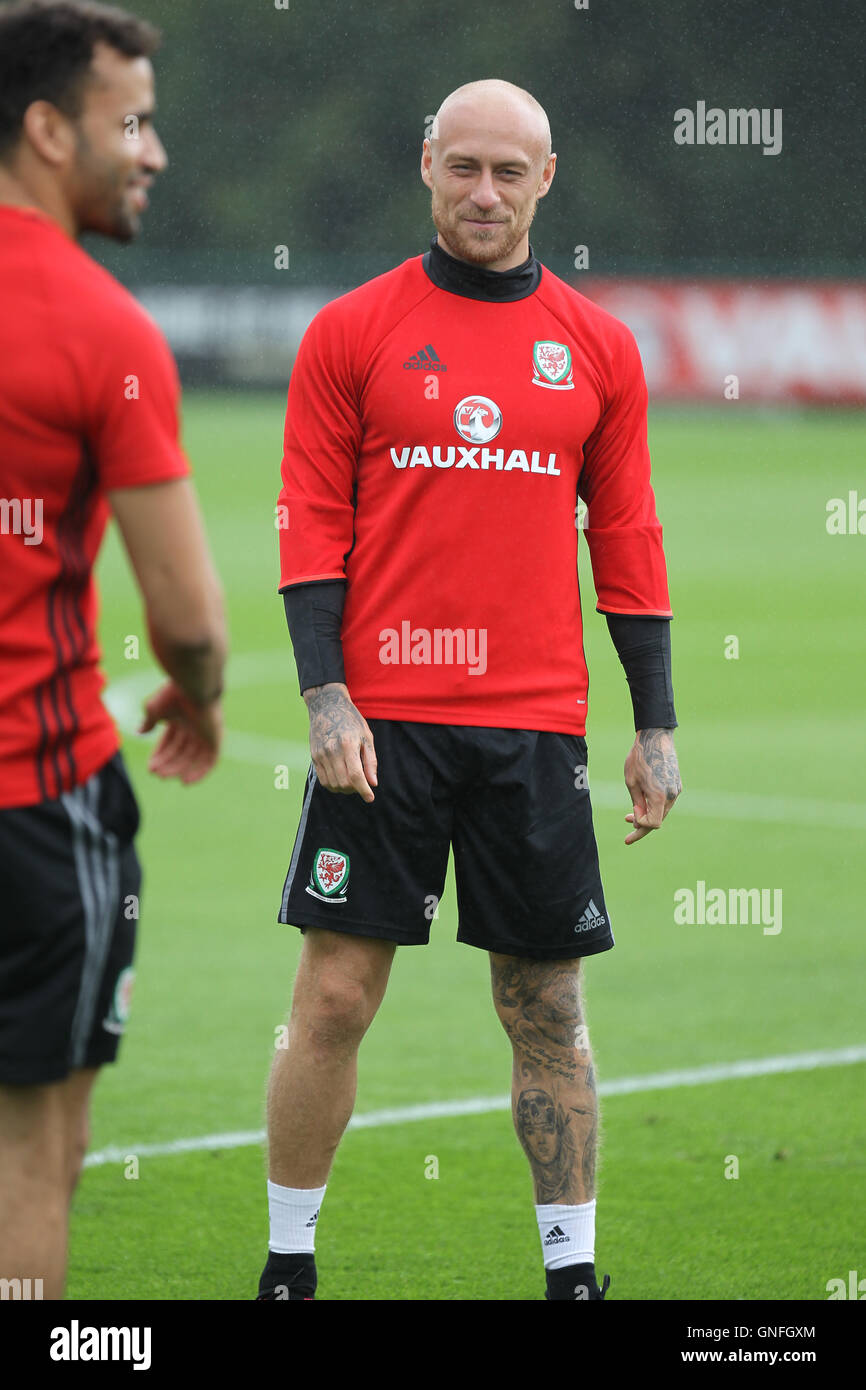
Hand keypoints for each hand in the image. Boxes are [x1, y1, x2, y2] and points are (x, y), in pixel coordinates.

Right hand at [138, 681, 222, 783]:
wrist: (195, 686)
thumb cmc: (173, 694)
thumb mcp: (155, 708)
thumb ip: (149, 721)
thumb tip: (139, 732)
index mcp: (181, 719)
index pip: (169, 743)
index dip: (160, 756)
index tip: (150, 767)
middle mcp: (194, 727)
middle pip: (180, 752)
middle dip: (167, 764)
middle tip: (156, 774)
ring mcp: (206, 733)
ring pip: (193, 758)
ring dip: (178, 769)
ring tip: (164, 776)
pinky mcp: (216, 738)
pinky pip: (210, 761)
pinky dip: (200, 772)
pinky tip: (186, 780)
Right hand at [304, 683, 377, 802]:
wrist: (327, 707)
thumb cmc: (351, 721)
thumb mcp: (366, 737)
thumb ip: (370, 761)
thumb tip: (373, 783)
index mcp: (348, 744)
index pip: (355, 775)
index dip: (364, 790)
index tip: (370, 798)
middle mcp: (332, 751)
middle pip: (344, 782)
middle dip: (355, 789)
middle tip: (362, 785)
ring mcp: (320, 754)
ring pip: (333, 784)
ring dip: (344, 789)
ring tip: (352, 782)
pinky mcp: (314, 757)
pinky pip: (323, 780)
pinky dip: (333, 785)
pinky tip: (341, 779)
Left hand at [623, 727, 681, 844]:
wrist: (655, 737)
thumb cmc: (639, 758)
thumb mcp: (631, 783)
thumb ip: (636, 803)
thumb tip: (639, 820)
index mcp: (660, 796)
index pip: (653, 824)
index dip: (640, 827)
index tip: (628, 821)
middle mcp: (671, 795)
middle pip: (658, 819)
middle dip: (642, 824)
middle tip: (627, 829)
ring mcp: (676, 789)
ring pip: (662, 811)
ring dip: (648, 814)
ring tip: (629, 815)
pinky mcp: (676, 784)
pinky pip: (665, 801)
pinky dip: (654, 805)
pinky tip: (642, 802)